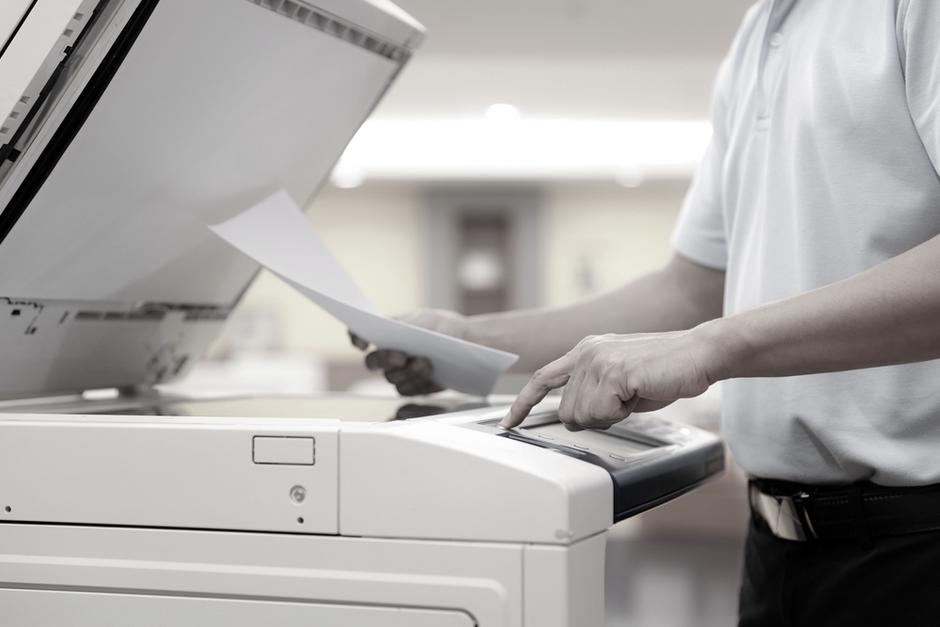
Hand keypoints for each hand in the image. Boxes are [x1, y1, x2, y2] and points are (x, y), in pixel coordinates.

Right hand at [348, 309, 469, 395]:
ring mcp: (400, 372)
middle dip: (384, 359)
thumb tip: (400, 330)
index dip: (357, 338)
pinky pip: (407, 391)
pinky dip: (419, 384)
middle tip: (400, 357)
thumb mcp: (430, 320)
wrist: (469, 344)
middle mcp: (389, 353)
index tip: (363, 343)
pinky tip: (432, 376)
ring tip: (425, 363)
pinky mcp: (413, 387)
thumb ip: (413, 326)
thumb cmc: (446, 326)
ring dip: (407, 372)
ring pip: (391, 378)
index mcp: (387, 331)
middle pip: (372, 362)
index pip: (361, 334)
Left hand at [501, 325, 725, 429]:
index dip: (523, 403)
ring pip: (582, 416)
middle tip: (624, 404)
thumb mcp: (621, 382)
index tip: (509, 422)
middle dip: (594, 419)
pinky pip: (602, 414)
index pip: (543, 379)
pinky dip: (621, 415)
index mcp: (585, 351)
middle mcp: (586, 352)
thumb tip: (577, 417)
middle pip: (567, 411)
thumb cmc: (667, 370)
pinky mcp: (612, 371)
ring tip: (633, 396)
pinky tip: (638, 394)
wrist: (700, 354)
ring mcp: (597, 360)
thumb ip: (594, 393)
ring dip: (610, 417)